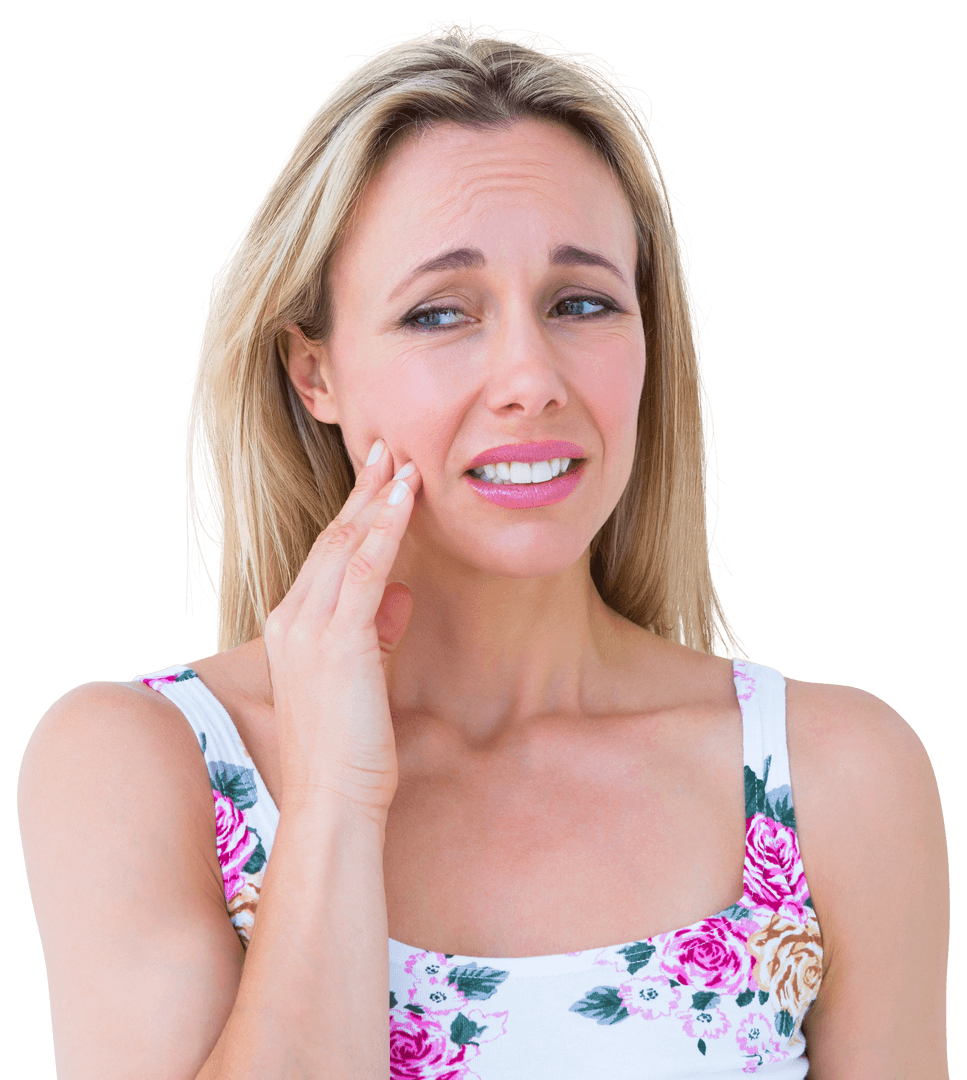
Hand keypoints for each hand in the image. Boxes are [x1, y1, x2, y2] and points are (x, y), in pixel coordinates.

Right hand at [262, 440, 421, 821]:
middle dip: (361, 492)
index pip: (325, 558)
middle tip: (385, 450)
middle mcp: (292, 620)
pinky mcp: (339, 642)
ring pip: (345, 546)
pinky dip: (384, 529)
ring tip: (400, 461)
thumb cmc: (348, 750)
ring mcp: (309, 629)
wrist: (332, 802)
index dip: (352, 516)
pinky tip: (402, 499)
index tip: (375, 480)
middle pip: (331, 541)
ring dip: (376, 499)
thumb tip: (400, 593)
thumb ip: (377, 633)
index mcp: (293, 628)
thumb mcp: (363, 678)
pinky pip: (365, 571)